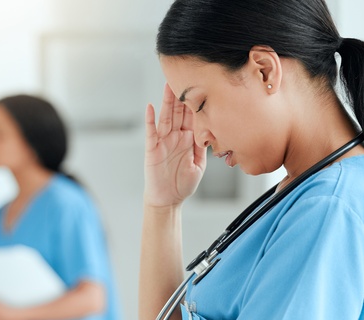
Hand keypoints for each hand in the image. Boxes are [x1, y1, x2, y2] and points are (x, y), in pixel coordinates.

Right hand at [144, 84, 207, 207]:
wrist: (168, 200)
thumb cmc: (183, 184)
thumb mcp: (199, 164)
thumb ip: (203, 147)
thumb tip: (212, 130)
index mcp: (188, 138)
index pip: (193, 116)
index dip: (196, 101)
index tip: (202, 85)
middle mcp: (175, 136)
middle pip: (179, 111)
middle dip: (181, 95)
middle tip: (185, 76)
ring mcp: (163, 141)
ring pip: (166, 117)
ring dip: (167, 101)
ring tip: (168, 85)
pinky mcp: (152, 149)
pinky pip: (151, 132)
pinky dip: (150, 119)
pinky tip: (151, 107)